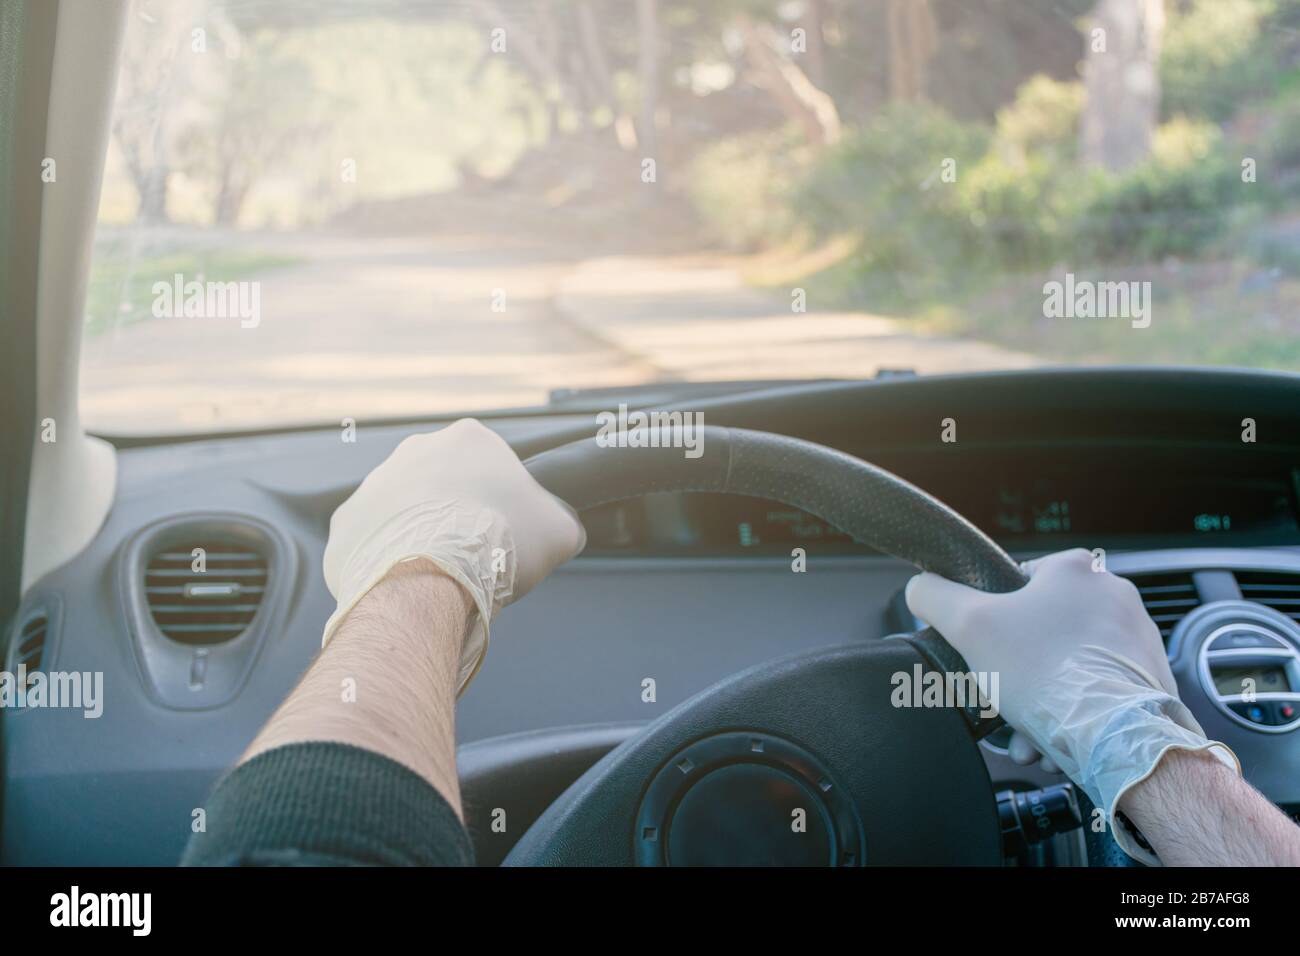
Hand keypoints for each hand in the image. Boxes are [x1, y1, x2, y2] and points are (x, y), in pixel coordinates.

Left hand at [322, 419, 585, 693]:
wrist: (428, 581)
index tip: (507, 529)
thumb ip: (563, 520)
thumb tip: (564, 529)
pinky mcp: (348, 521)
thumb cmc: (497, 546)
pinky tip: (407, 582)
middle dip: (457, 512)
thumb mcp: (560, 532)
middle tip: (473, 552)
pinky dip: (388, 558)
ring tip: (438, 573)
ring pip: (406, 509)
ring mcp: (375, 483)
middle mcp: (416, 448)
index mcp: (469, 439)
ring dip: (420, 533)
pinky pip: (373, 539)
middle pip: (445, 482)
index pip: (492, 461)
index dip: (503, 498)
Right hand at [905, 548, 1237, 862]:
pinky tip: (1054, 740)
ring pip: (1069, 666)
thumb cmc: (1046, 672)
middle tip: (1003, 699)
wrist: (1112, 735)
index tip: (986, 644)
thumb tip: (919, 588)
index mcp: (1075, 570)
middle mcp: (1114, 595)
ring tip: (1028, 733)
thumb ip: (934, 596)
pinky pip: (1099, 692)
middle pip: (1043, 631)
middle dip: (1017, 672)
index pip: (1019, 579)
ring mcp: (1138, 638)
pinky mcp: (1153, 678)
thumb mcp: (968, 625)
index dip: (993, 614)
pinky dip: (1073, 715)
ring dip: (1041, 700)